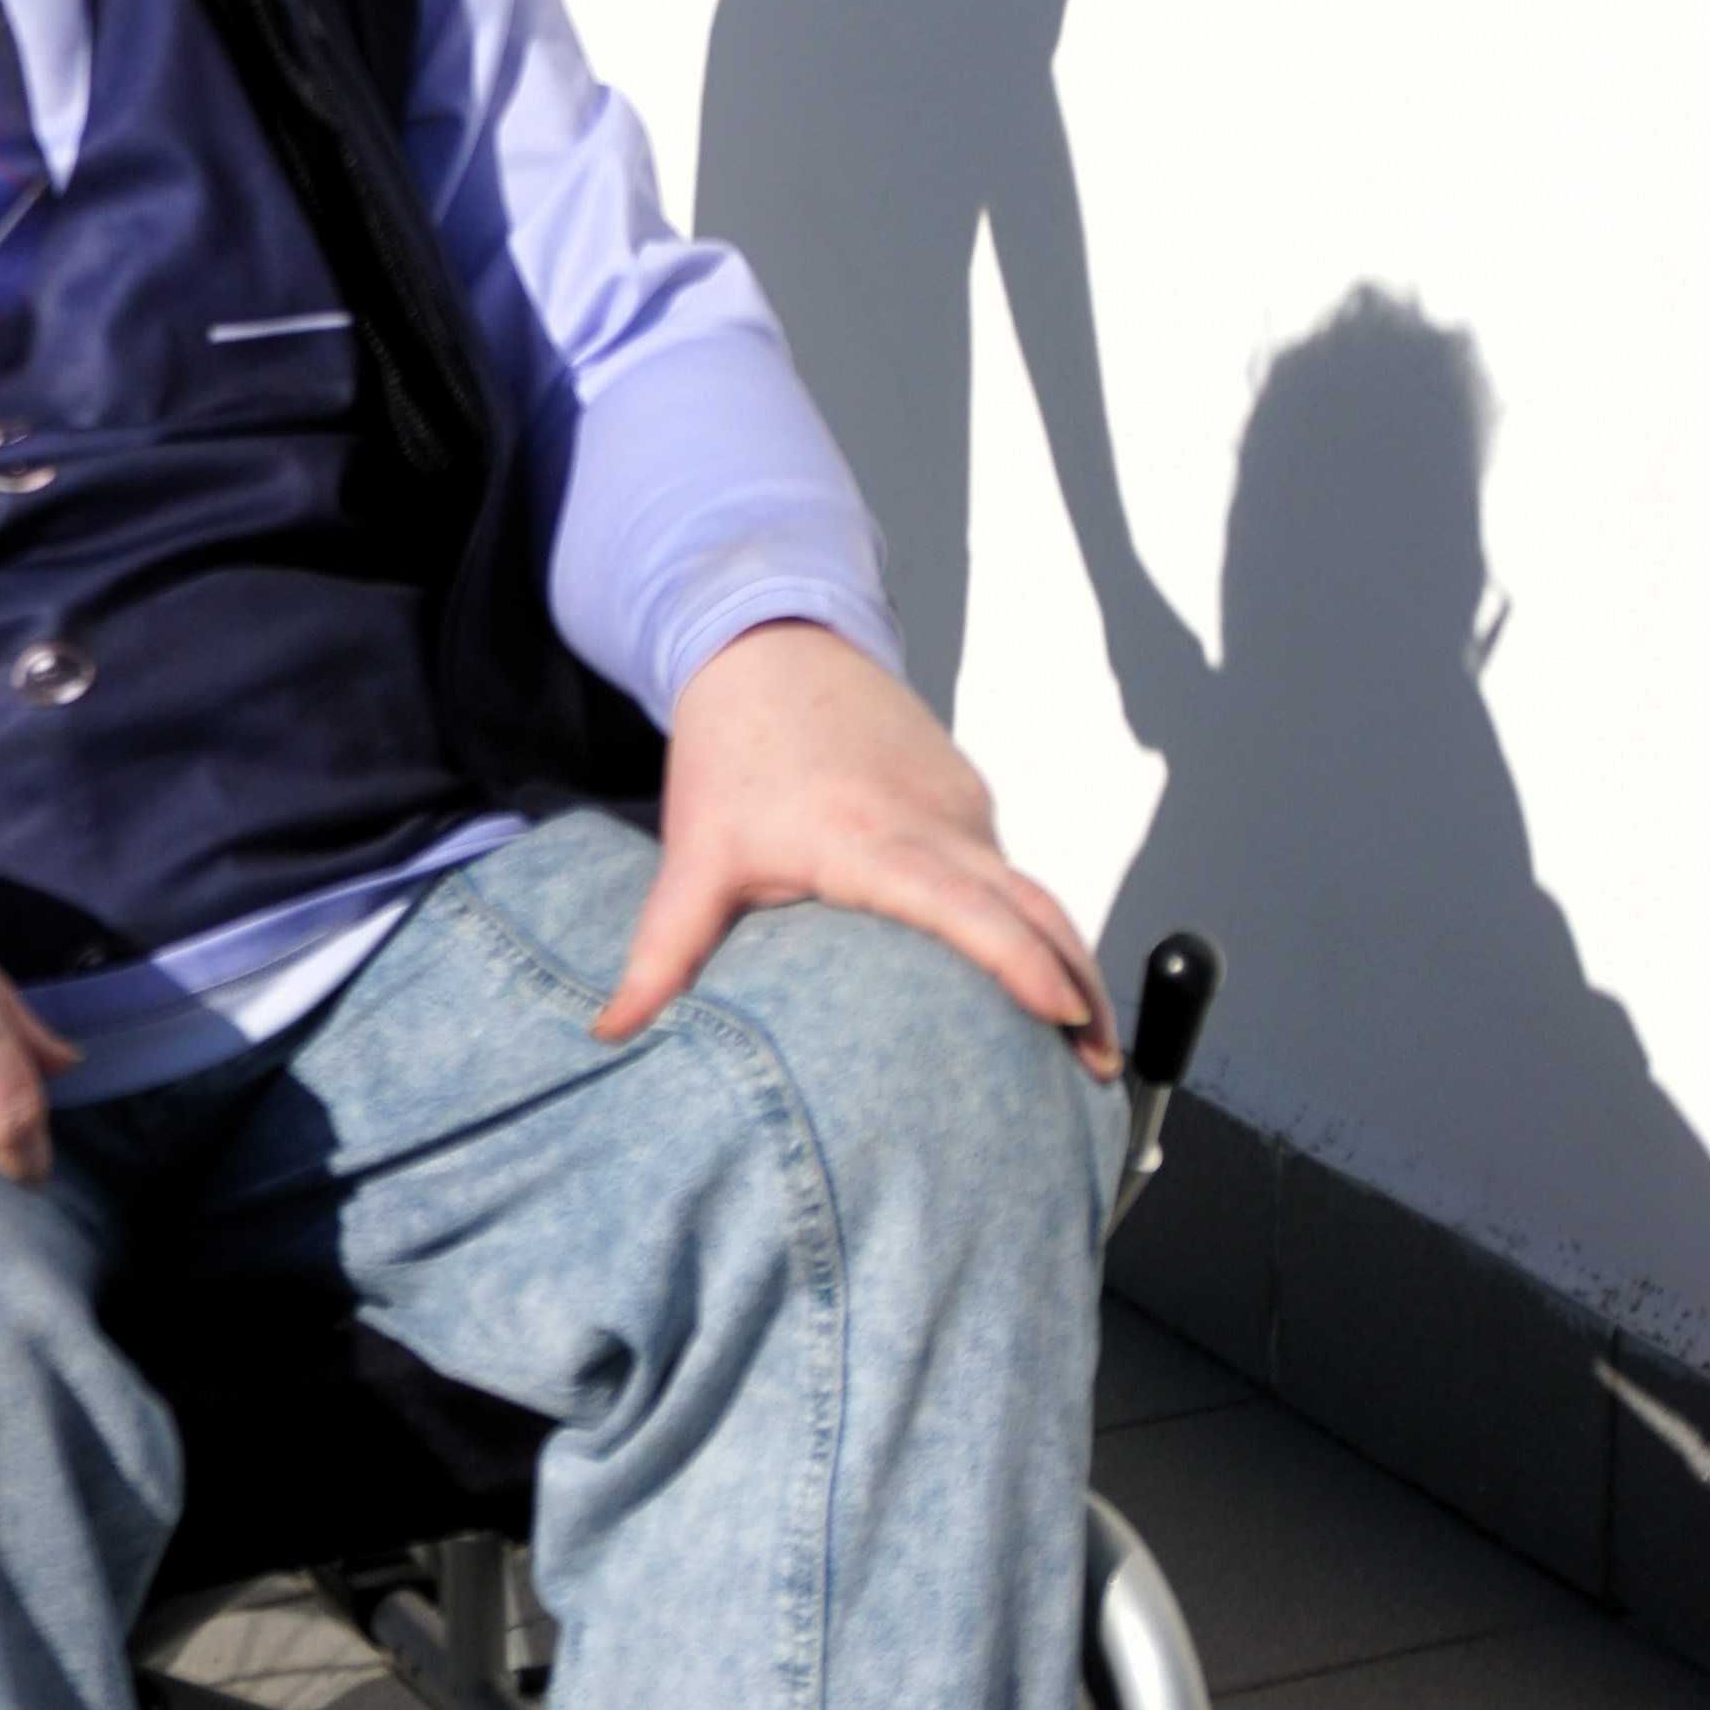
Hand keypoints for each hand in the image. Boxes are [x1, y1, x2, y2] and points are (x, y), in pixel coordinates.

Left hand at [596, 621, 1119, 1070]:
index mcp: (871, 840)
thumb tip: (609, 1035)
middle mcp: (933, 818)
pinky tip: (1033, 969)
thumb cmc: (731, 748)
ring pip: (1027, 885)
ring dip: (1063, 955)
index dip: (1023, 966)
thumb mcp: (696, 853)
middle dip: (1079, 989)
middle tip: (1099, 1070)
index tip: (1067, 1022)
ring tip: (1083, 1042)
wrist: (765, 639)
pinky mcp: (964, 788)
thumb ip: (663, 953)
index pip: (969, 909)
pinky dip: (1030, 917)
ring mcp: (958, 799)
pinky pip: (1006, 862)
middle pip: (1033, 907)